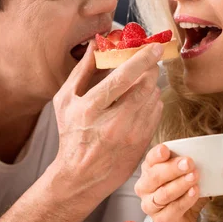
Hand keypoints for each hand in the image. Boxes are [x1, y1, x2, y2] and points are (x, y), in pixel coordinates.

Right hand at [52, 41, 163, 201]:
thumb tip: (95, 45)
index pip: (123, 77)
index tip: (153, 47)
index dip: (141, 59)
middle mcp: (113, 122)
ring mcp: (130, 135)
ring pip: (153, 98)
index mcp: (91, 108)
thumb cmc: (71, 135)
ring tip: (142, 82)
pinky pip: (157, 113)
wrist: (80, 176)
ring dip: (152, 84)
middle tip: (150, 60)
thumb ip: (81, 71)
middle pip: (144, 86)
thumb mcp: (65, 101)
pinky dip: (153, 101)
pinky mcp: (142, 144)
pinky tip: (143, 100)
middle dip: (151, 69)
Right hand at [134, 144, 208, 221]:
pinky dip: (186, 199)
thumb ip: (186, 166)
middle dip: (172, 168)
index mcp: (148, 171)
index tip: (166, 150)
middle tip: (189, 162)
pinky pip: (174, 208)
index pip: (150, 160)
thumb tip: (202, 155)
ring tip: (194, 176)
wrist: (182, 221)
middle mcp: (144, 187)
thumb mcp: (183, 176)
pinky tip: (194, 192)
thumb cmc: (182, 193)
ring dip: (180, 184)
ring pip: (164, 193)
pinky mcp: (161, 220)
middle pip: (154, 176)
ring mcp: (150, 205)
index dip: (156, 155)